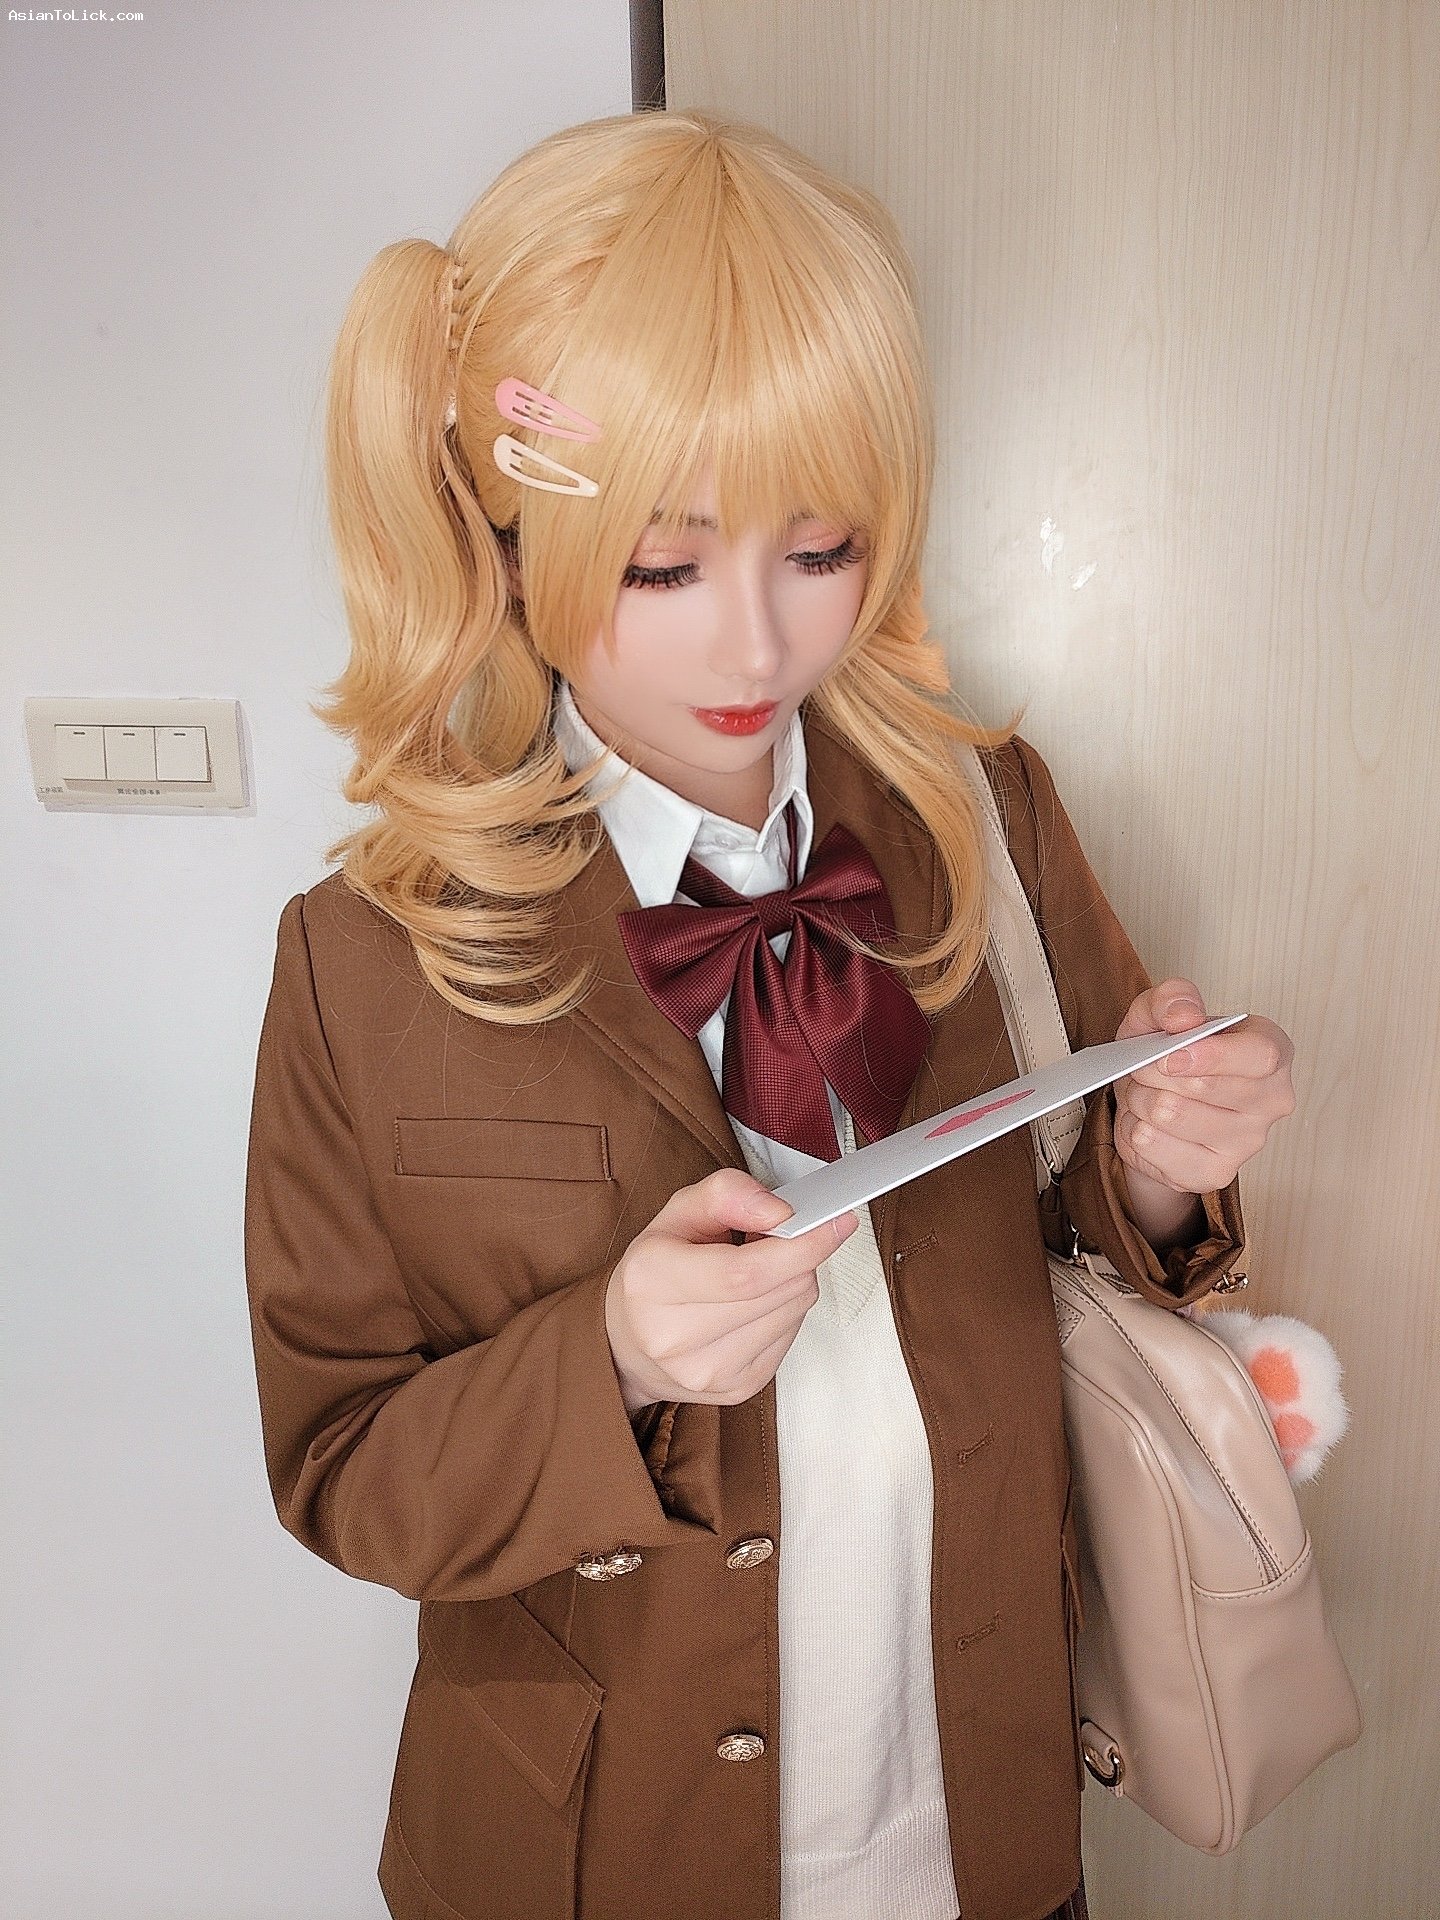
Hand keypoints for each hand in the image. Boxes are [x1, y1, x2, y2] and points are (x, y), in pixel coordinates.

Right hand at [604, 1169, 859, 1411]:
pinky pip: (792, 1335)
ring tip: (758, 1270)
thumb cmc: (656, 1270)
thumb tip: (781, 1211)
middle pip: (779, 1289)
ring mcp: (708, 1371)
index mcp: (652, 1281)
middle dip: (799, 1254)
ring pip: (795, 1310)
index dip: (801, 1245)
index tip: (835, 1220)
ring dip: (793, 1280)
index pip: (746, 1272)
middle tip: (780, 1236)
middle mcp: (675, 1336)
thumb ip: (726, 1194)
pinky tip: (756, 1302)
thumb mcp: (677, 1212)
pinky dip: (785, 1309)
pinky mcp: (737, 1390)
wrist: (628, 1342)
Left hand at [1113, 980, 1296, 1203]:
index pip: (1260, 1056)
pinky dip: (1135, 1131)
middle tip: (1143, 1066)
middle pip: (1204, 1087)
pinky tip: (1148, 1123)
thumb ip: (1171, 998)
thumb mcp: (1161, 1014)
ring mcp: (1248, 1142)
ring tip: (1145, 1093)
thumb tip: (1184, 1015)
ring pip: (1171, 1116)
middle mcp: (1272, 1099)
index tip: (1171, 1056)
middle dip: (1153, 1071)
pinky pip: (1153, 1147)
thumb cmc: (1169, 1054)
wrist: (1154, 1105)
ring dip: (1140, 1099)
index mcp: (1271, 1051)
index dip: (1212, 1056)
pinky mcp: (1215, 1173)